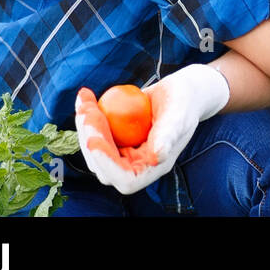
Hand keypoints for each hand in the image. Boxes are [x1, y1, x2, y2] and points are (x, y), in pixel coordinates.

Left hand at [74, 63, 229, 194]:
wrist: (183, 90)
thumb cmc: (185, 101)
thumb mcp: (179, 115)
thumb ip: (168, 136)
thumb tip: (157, 158)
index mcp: (153, 167)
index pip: (126, 178)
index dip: (107, 164)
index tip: (94, 140)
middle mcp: (136, 163)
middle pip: (103, 164)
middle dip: (90, 138)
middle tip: (86, 110)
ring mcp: (124, 151)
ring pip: (95, 147)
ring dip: (84, 125)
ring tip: (85, 99)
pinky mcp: (116, 137)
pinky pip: (96, 131)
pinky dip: (88, 115)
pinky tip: (86, 96)